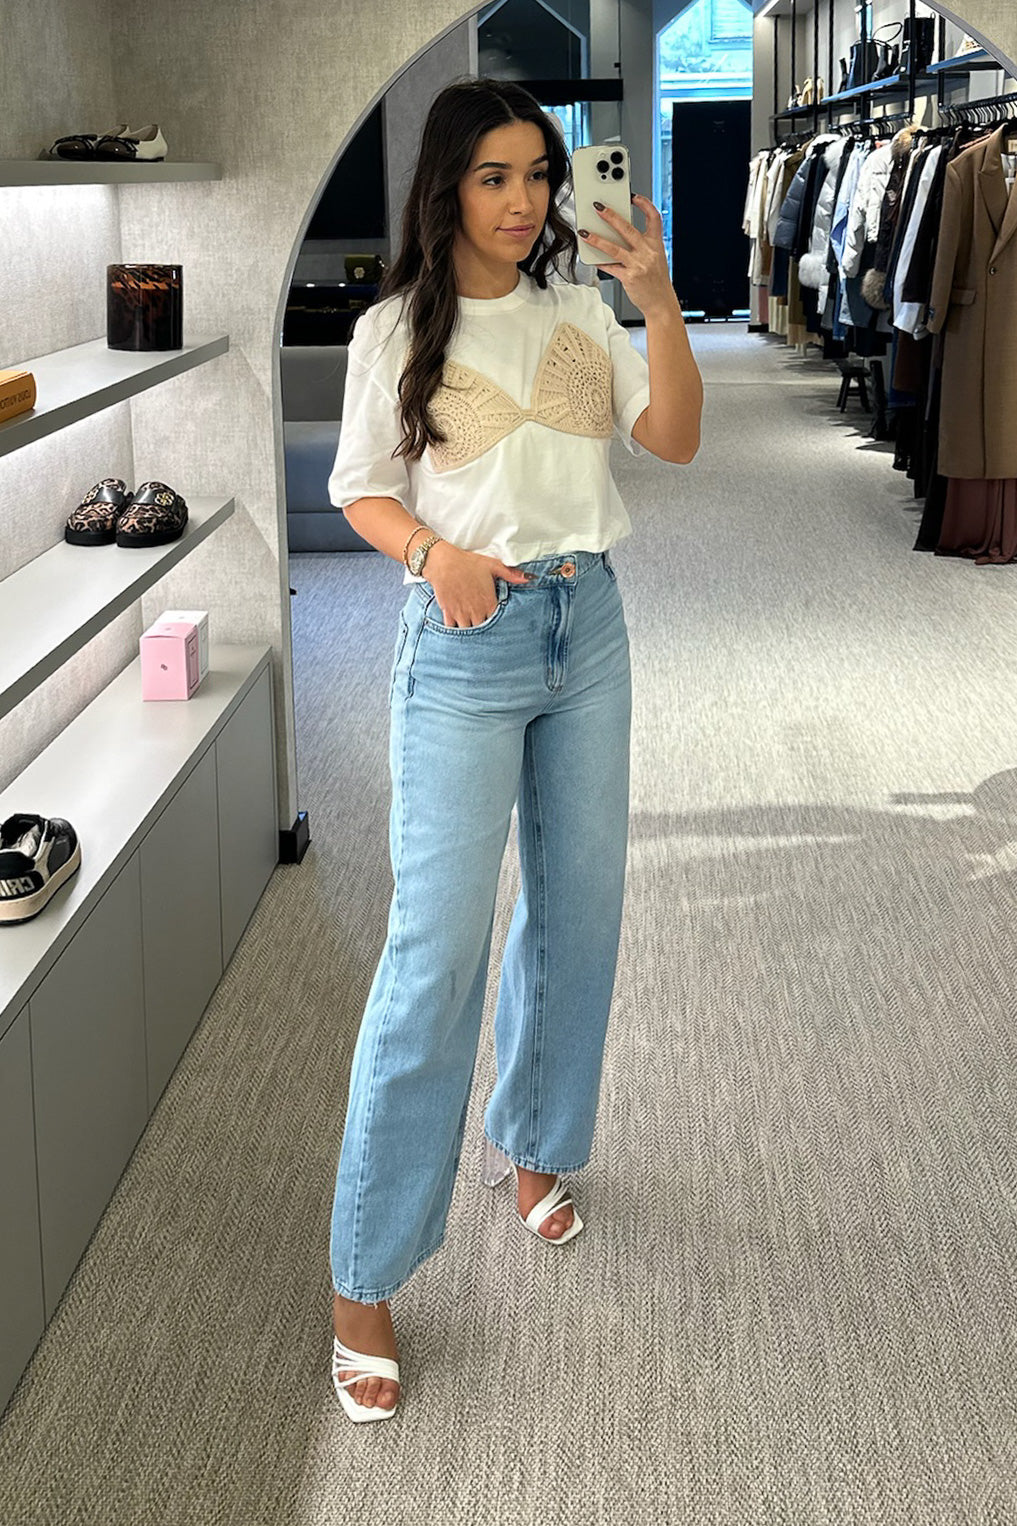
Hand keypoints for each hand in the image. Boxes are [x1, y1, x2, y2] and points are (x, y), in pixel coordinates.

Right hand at [424, 541, 527, 626]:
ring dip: (471, 631)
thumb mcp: (492, 565)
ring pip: (469, 631)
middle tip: (485, 627)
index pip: (498, 621)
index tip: (498, 622)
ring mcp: (462, 614)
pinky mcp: (449, 613)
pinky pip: (453, 629)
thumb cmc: (468, 563)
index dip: (498, 623)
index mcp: (489, 602)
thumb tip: (529, 578)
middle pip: (484, 629)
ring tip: (473, 629)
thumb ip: (511, 574)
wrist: (443, 562)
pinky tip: (459, 628)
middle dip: (485, 629)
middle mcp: (476, 611)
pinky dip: (456, 630)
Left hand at [577, 194, 679, 320]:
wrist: (661, 303)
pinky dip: (600, 262)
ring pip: (614, 248)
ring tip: (585, 233)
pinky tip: (591, 258)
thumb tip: (619, 236)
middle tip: (598, 207)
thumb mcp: (656, 259)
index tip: (633, 196)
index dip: (644, 204)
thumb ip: (641, 246)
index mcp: (656, 244)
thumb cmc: (656, 282)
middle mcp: (648, 252)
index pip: (654, 217)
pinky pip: (611, 267)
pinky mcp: (629, 277)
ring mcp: (638, 265)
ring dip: (597, 239)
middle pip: (628, 229)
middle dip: (611, 216)